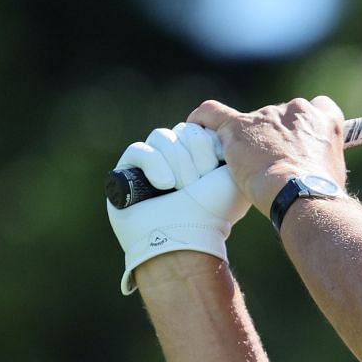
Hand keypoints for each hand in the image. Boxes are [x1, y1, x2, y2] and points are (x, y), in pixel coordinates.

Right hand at [106, 122, 249, 294]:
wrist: (186, 236)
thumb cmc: (213, 211)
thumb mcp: (233, 175)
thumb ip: (230, 145)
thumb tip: (215, 124)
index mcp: (201, 157)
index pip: (201, 127)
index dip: (208, 145)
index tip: (214, 171)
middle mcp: (176, 158)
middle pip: (183, 129)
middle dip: (194, 158)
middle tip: (197, 185)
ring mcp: (151, 163)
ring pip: (162, 136)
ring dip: (176, 163)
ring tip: (178, 189)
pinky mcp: (127, 170)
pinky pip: (139, 149)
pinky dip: (154, 165)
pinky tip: (163, 185)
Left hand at [186, 97, 348, 215]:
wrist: (301, 195)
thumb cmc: (320, 193)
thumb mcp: (333, 172)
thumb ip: (321, 159)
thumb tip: (315, 171)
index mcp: (324, 119)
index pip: (315, 107)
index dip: (302, 125)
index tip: (297, 141)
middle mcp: (296, 110)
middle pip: (278, 116)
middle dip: (273, 136)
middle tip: (270, 163)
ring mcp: (265, 116)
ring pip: (249, 122)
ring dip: (246, 139)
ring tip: (244, 166)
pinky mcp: (237, 127)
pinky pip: (212, 114)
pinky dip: (202, 119)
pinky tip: (196, 127)